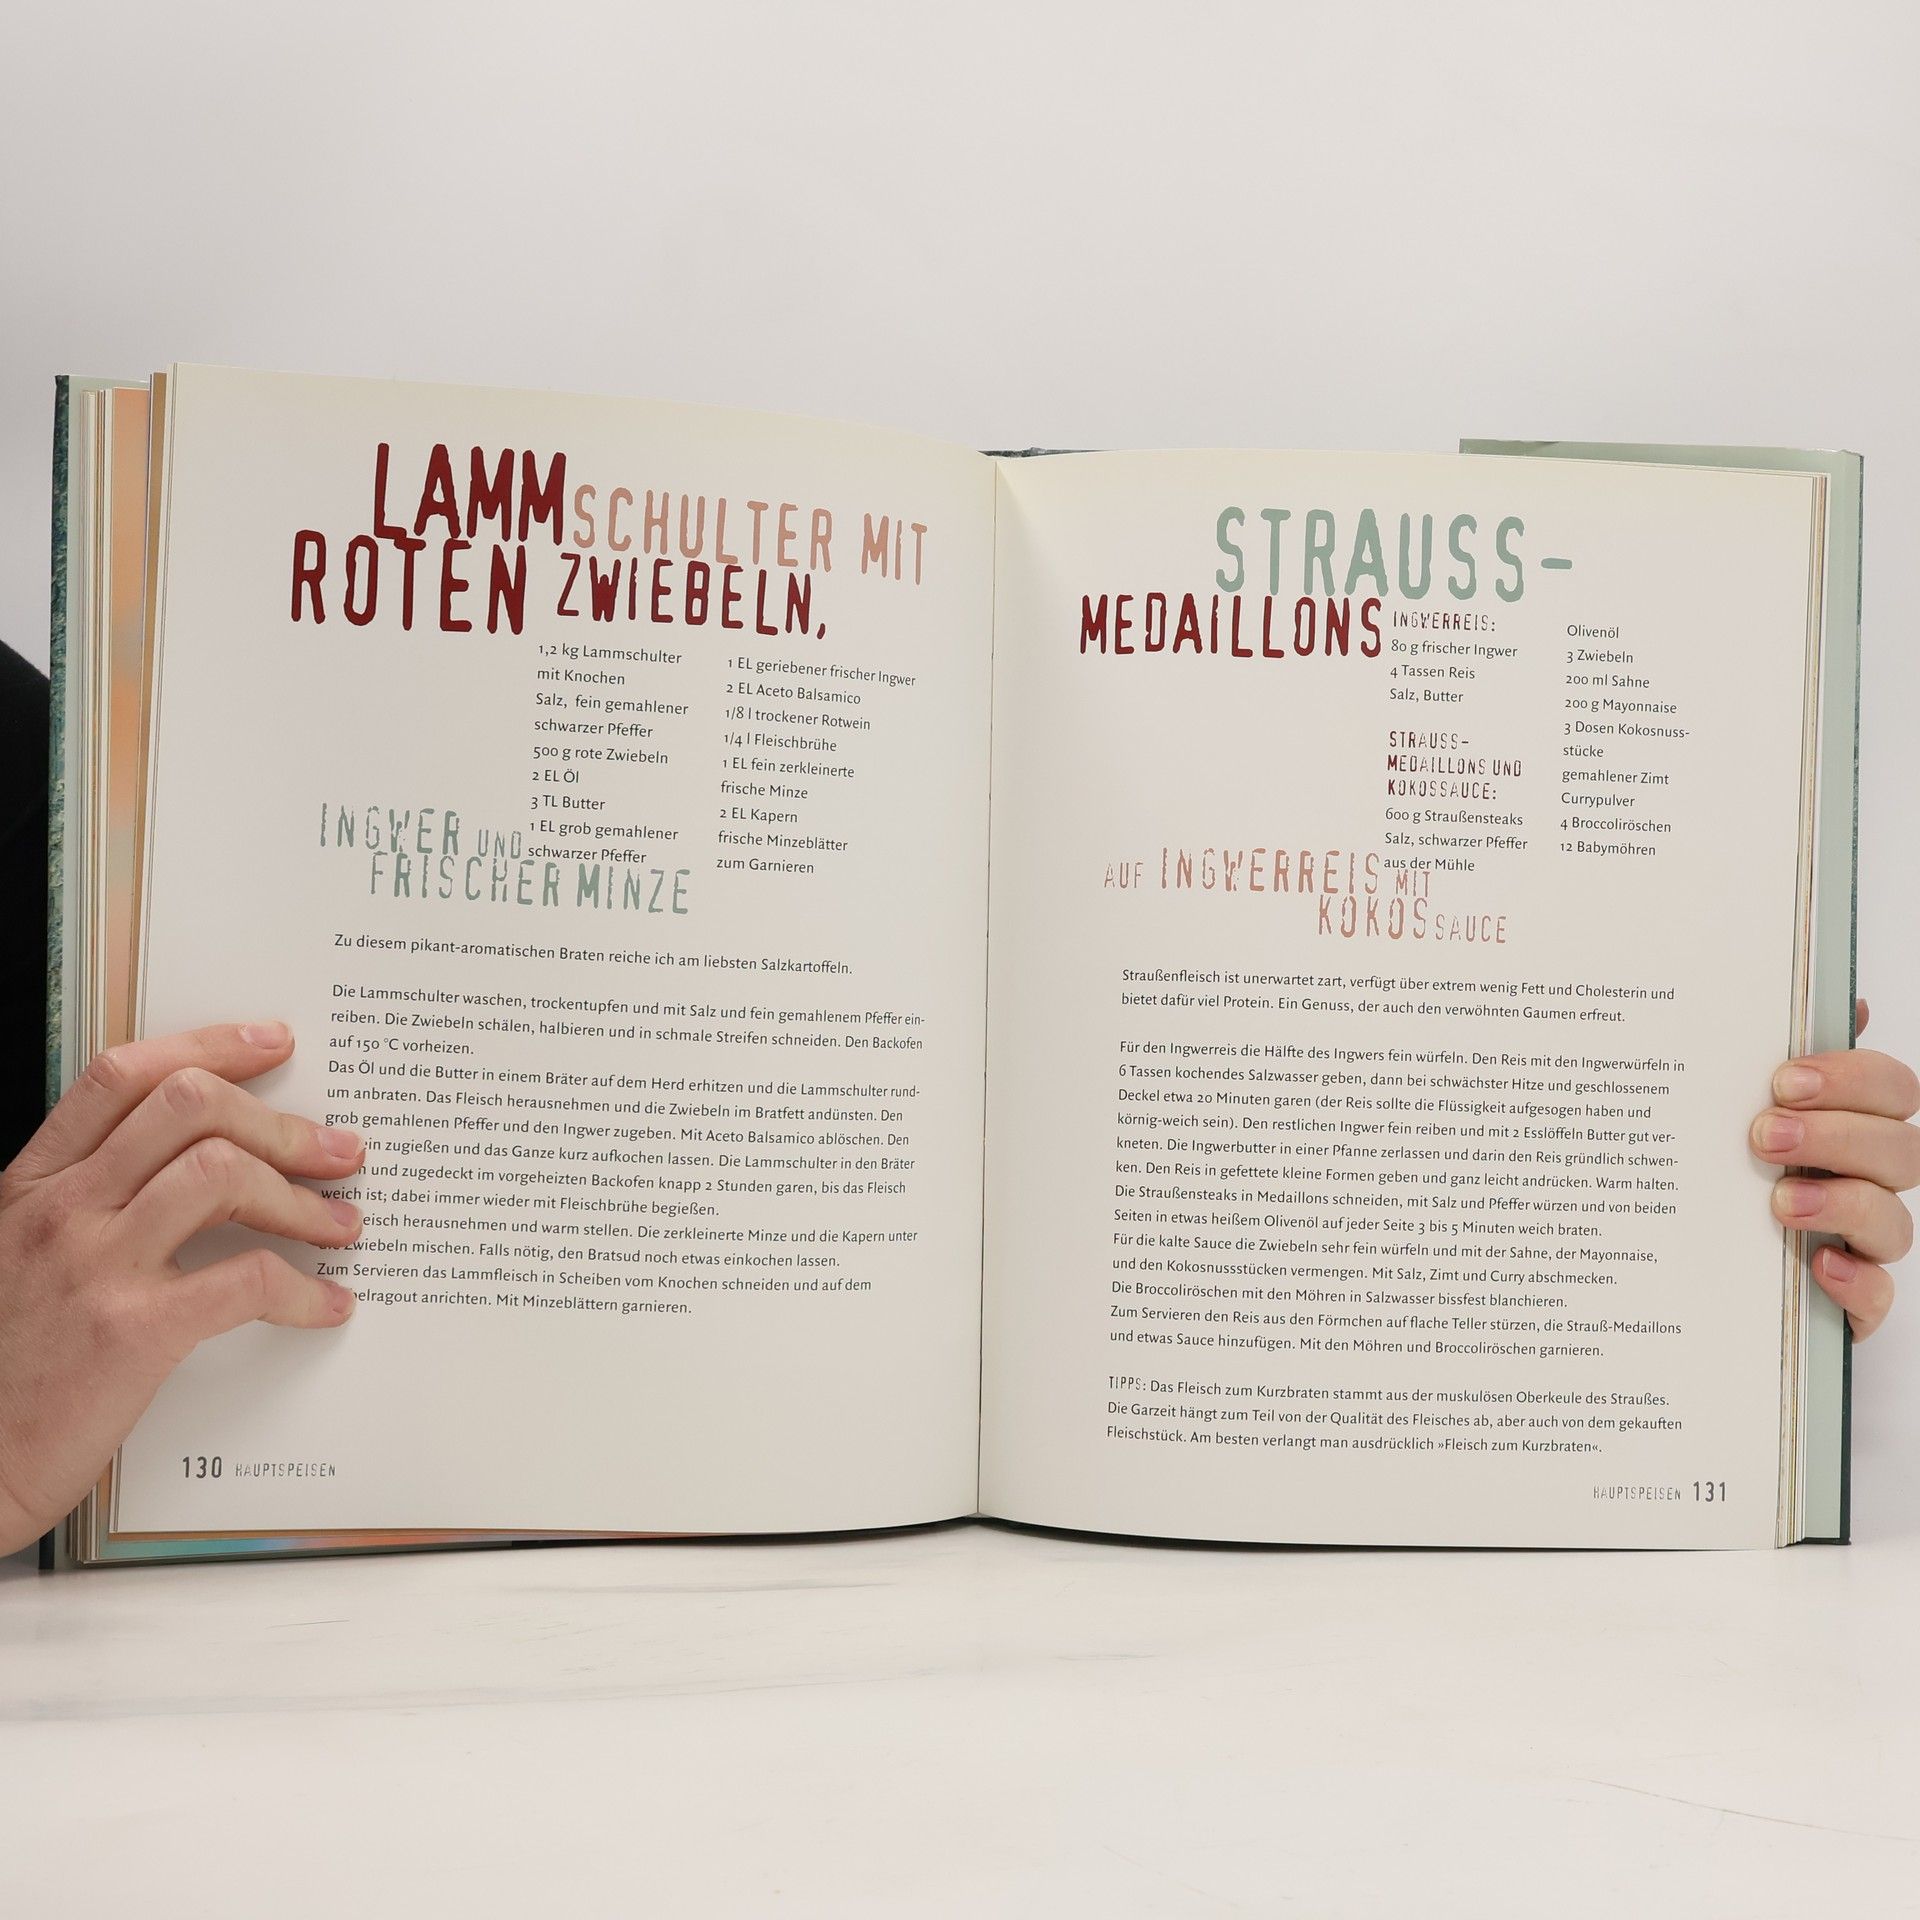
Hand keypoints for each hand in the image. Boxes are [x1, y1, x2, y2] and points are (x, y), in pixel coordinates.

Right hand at [0, 1023, 362, 1555]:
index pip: (125, 1076)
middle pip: (190, 1107)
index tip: (271, 1045)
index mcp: (33, 1186)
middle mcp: (61, 1210)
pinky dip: (302, 1289)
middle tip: (336, 1150)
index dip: (210, 1046)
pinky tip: (323, 1303)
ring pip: (223, 1173)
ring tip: (339, 1224)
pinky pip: (245, 1280)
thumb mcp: (17, 1258)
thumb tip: (197, 1166)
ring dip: (302, 1198)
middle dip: (281, 1122)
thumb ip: (88, 1205)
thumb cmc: (3, 1370)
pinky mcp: (130, 1332)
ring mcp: (93, 1264)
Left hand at [1752, 999, 1915, 1338]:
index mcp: (1849, 1123)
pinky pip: (1880, 1298)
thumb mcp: (1730, 1105)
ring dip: (1843, 1204)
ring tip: (1778, 1202)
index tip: (1783, 1080)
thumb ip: (1777, 1057)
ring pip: (1894, 1222)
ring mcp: (1862, 1242)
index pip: (1892, 1088)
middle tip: (1764, 1135)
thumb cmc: (1727, 1169)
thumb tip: (1839, 1000)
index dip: (1852, 1077)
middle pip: (1902, 1149)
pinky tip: (1819, 1266)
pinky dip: (1857, 1283)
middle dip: (1837, 1136)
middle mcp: (1866, 1180)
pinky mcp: (1850, 1302)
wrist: (1696, 1262)